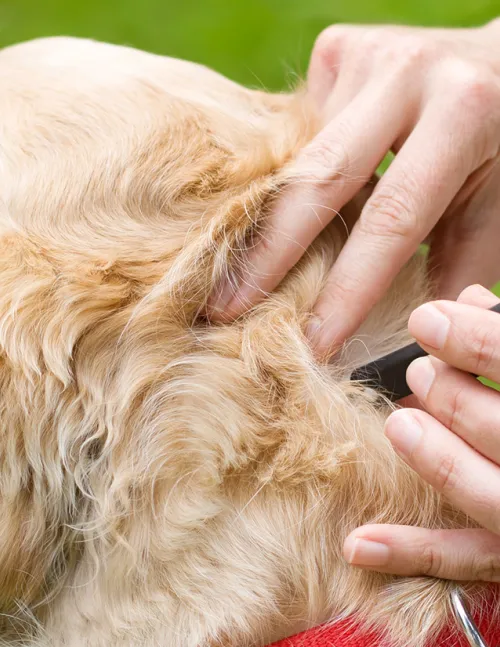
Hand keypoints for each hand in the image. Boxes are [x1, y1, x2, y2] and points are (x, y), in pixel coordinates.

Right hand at [209, 22, 499, 355]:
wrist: (497, 69)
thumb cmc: (496, 160)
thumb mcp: (490, 221)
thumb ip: (449, 281)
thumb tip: (397, 353)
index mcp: (463, 115)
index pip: (392, 218)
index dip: (348, 288)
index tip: (314, 342)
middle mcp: (408, 73)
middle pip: (318, 177)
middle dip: (268, 254)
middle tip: (225, 310)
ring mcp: (366, 54)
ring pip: (298, 155)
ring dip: (268, 219)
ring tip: (232, 274)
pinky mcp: (338, 49)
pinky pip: (297, 131)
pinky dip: (285, 178)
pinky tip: (272, 210)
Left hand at [343, 284, 499, 581]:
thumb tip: (467, 300)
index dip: (476, 341)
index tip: (425, 318)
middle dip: (452, 397)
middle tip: (419, 372)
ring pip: (486, 495)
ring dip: (436, 459)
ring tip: (398, 425)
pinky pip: (465, 560)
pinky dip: (410, 551)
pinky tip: (357, 542)